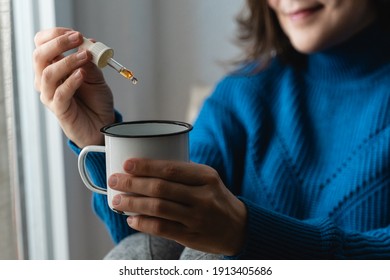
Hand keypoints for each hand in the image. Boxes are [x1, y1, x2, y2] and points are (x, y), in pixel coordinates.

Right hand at [33, 27, 114, 146]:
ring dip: (67, 61)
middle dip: (58, 43)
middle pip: (40, 56)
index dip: (55, 35)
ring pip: (48, 74)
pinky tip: (81, 75)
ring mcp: (50, 95)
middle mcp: (47, 80)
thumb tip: (87, 44)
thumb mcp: (97, 77)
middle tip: (77, 38)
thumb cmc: (96, 101)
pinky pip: (59, 93)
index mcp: (53, 67)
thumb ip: (91, 62)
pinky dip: (71, 81)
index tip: (75, 33)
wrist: (102, 124)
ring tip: (85, 57)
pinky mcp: (59, 109)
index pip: (42, 45)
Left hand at [108, 159, 246, 255]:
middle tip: (114, 180)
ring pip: (158, 209)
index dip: (146, 166)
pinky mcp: (191, 236)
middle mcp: (203, 197)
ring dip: (133, 204)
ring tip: (117, 201)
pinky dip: (143, 223)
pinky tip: (131, 219)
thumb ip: (183, 173)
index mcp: (206, 177)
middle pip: (160, 188)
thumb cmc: (216, 197)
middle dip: (133, 184)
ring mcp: (197, 218)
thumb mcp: (208, 179)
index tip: (126, 164)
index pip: (171, 169)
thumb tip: (145, 167)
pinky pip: (162, 228)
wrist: (238, 227)